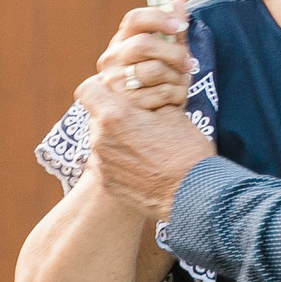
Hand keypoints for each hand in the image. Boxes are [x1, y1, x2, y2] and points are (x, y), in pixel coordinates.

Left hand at [77, 75, 214, 219]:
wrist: (193, 193)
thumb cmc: (186, 150)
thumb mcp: (172, 112)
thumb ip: (146, 98)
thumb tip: (140, 92)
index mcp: (114, 116)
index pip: (87, 90)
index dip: (99, 88)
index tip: (113, 93)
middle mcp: (100, 139)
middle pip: (96, 117)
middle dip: (113, 115)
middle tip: (139, 122)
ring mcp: (101, 164)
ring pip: (101, 140)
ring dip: (116, 138)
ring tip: (143, 146)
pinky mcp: (107, 183)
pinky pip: (106, 163)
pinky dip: (120, 160)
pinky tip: (142, 164)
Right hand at [96, 4, 191, 111]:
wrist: (147, 116)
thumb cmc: (159, 76)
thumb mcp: (167, 50)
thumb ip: (173, 27)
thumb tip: (180, 1)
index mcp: (122, 40)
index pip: (135, 19)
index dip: (159, 18)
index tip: (181, 26)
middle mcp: (112, 59)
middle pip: (144, 44)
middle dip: (174, 52)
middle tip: (190, 62)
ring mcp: (115, 82)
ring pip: (154, 70)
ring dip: (177, 76)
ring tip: (182, 80)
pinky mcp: (126, 105)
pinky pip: (161, 93)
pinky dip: (177, 94)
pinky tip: (178, 96)